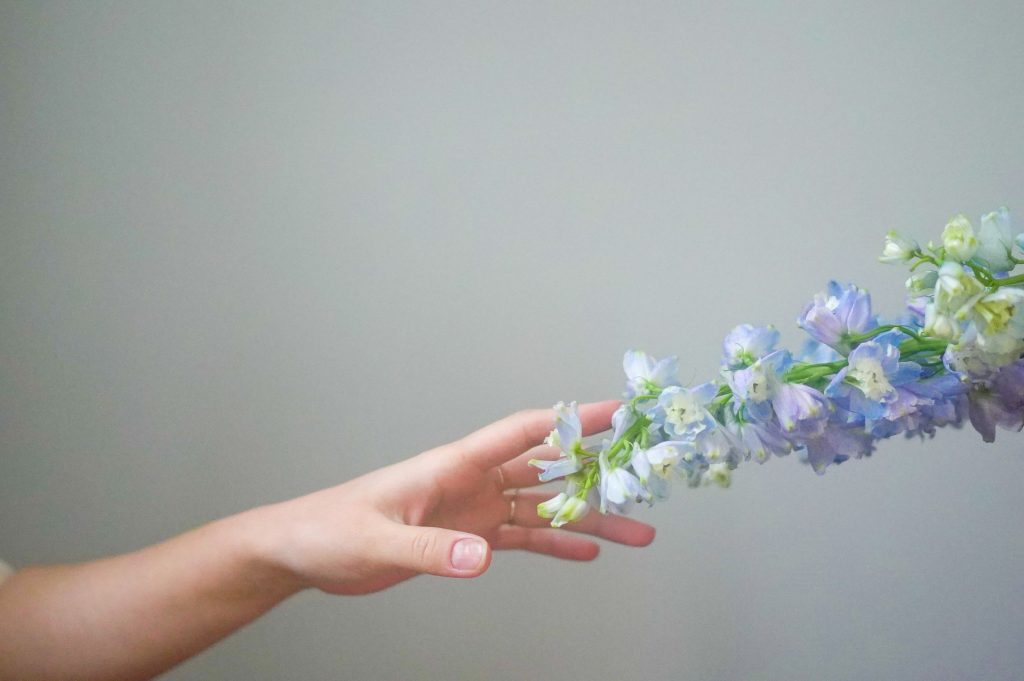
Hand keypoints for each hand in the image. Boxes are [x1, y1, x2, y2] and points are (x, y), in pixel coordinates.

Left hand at [260, 400, 655, 594]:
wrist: (304, 551)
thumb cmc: (331, 531)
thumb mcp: (378, 541)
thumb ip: (431, 551)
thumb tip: (483, 557)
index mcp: (453, 465)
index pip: (524, 433)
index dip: (571, 419)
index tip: (616, 411)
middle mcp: (472, 481)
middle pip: (548, 468)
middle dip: (599, 470)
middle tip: (646, 476)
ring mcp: (473, 509)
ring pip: (545, 506)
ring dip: (589, 516)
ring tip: (636, 531)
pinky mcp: (467, 537)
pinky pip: (524, 537)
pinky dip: (557, 543)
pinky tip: (587, 551)